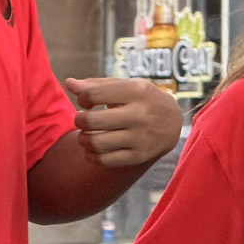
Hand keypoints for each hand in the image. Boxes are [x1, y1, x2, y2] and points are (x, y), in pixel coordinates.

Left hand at [65, 78, 181, 166]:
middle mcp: (140, 114)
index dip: (82, 98)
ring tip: (86, 135)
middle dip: (79, 120)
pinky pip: (105, 160)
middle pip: (92, 121)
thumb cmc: (142, 100)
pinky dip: (92, 155)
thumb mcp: (126, 86)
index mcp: (136, 91)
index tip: (86, 102)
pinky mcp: (139, 156)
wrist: (174, 123)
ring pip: (96, 143)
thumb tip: (69, 83)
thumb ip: (97, 85)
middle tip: (82, 120)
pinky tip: (93, 149)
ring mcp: (140, 137)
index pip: (93, 95)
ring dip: (83, 139)